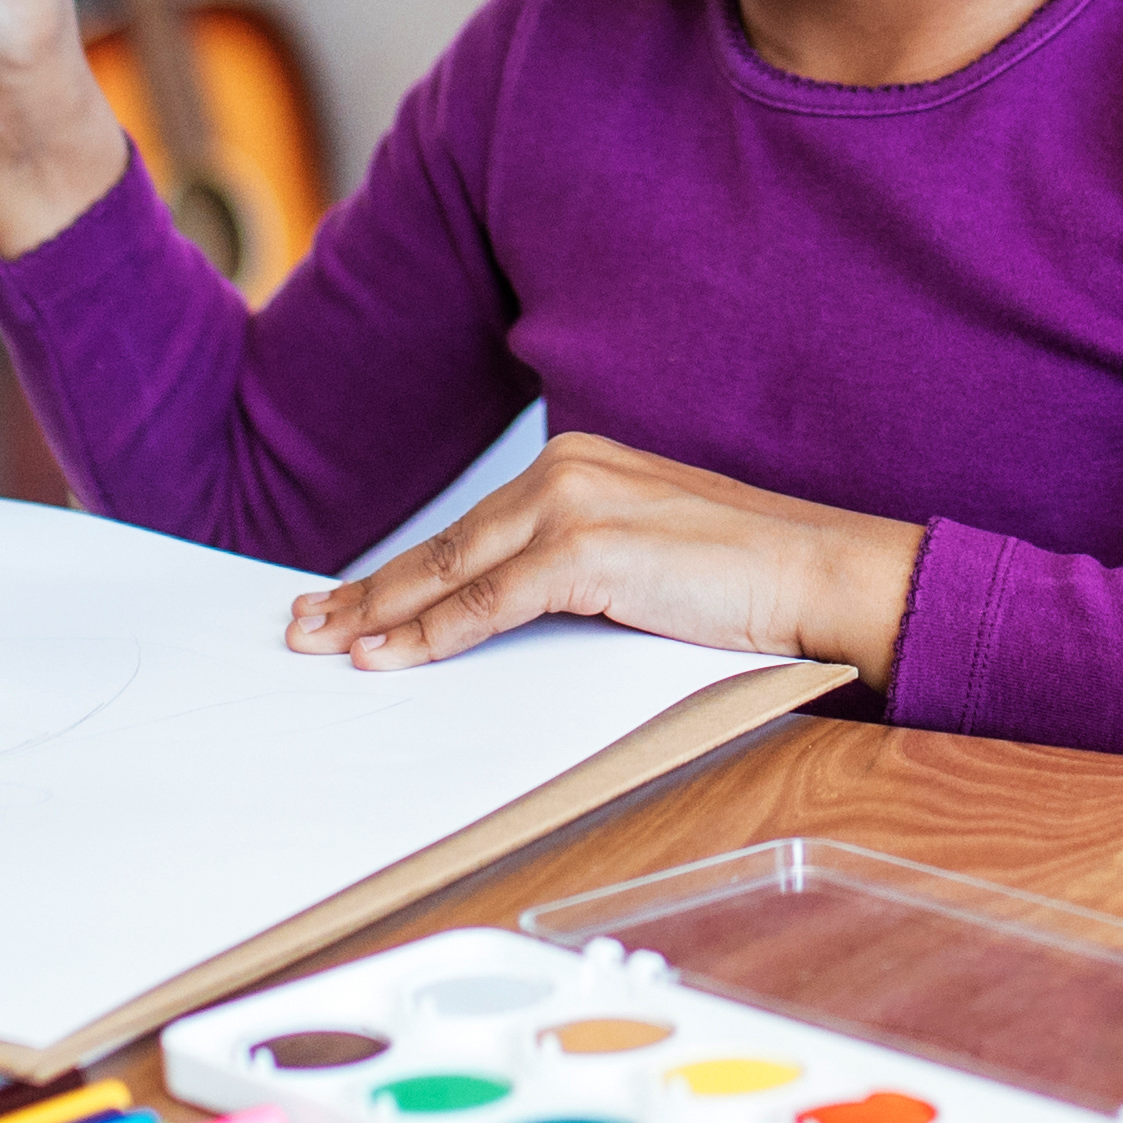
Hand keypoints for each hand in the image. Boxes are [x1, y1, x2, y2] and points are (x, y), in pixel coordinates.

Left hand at [283, 430, 918, 681]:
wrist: (821, 569)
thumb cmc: (744, 575)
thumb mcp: (641, 560)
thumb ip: (569, 571)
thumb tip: (495, 617)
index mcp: (575, 465)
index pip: (466, 533)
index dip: (397, 575)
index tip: (343, 603)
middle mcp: (565, 470)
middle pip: (442, 547)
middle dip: (365, 593)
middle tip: (301, 626)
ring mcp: (576, 505)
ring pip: (452, 572)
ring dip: (382, 617)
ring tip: (326, 647)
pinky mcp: (591, 549)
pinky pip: (492, 602)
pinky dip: (436, 633)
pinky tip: (393, 658)